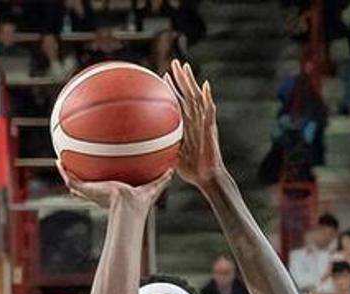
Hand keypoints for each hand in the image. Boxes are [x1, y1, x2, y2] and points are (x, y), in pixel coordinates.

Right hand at [58, 160, 172, 209]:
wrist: (127, 207)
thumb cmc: (140, 202)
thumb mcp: (153, 187)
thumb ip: (163, 178)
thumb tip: (174, 168)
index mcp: (113, 192)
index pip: (106, 185)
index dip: (103, 179)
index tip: (101, 170)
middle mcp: (100, 192)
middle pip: (88, 183)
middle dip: (84, 175)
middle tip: (79, 164)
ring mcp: (91, 191)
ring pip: (76, 180)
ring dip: (68, 171)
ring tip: (61, 160)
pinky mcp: (86, 189)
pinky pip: (71, 178)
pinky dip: (64, 171)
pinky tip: (58, 160)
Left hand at [165, 59, 222, 188]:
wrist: (206, 177)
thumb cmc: (189, 169)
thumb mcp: (169, 155)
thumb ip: (159, 147)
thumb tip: (138, 150)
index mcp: (186, 124)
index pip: (178, 102)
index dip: (171, 89)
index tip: (162, 76)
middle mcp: (195, 119)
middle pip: (188, 93)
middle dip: (181, 78)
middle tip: (174, 62)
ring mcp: (203, 122)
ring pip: (197, 97)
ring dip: (191, 81)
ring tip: (185, 67)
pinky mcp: (211, 128)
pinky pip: (209, 110)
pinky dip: (208, 98)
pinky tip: (206, 86)